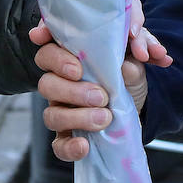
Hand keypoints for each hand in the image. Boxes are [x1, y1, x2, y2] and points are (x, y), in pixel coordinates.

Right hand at [30, 0, 172, 162]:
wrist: (140, 103)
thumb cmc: (129, 71)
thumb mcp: (138, 53)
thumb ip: (141, 44)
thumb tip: (141, 51)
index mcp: (72, 53)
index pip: (48, 41)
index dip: (41, 35)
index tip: (42, 37)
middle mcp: (61, 79)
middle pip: (46, 80)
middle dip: (71, 88)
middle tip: (100, 95)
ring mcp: (62, 108)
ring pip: (50, 113)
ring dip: (76, 116)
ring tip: (105, 117)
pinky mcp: (70, 134)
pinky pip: (59, 144)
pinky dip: (69, 147)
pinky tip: (85, 145)